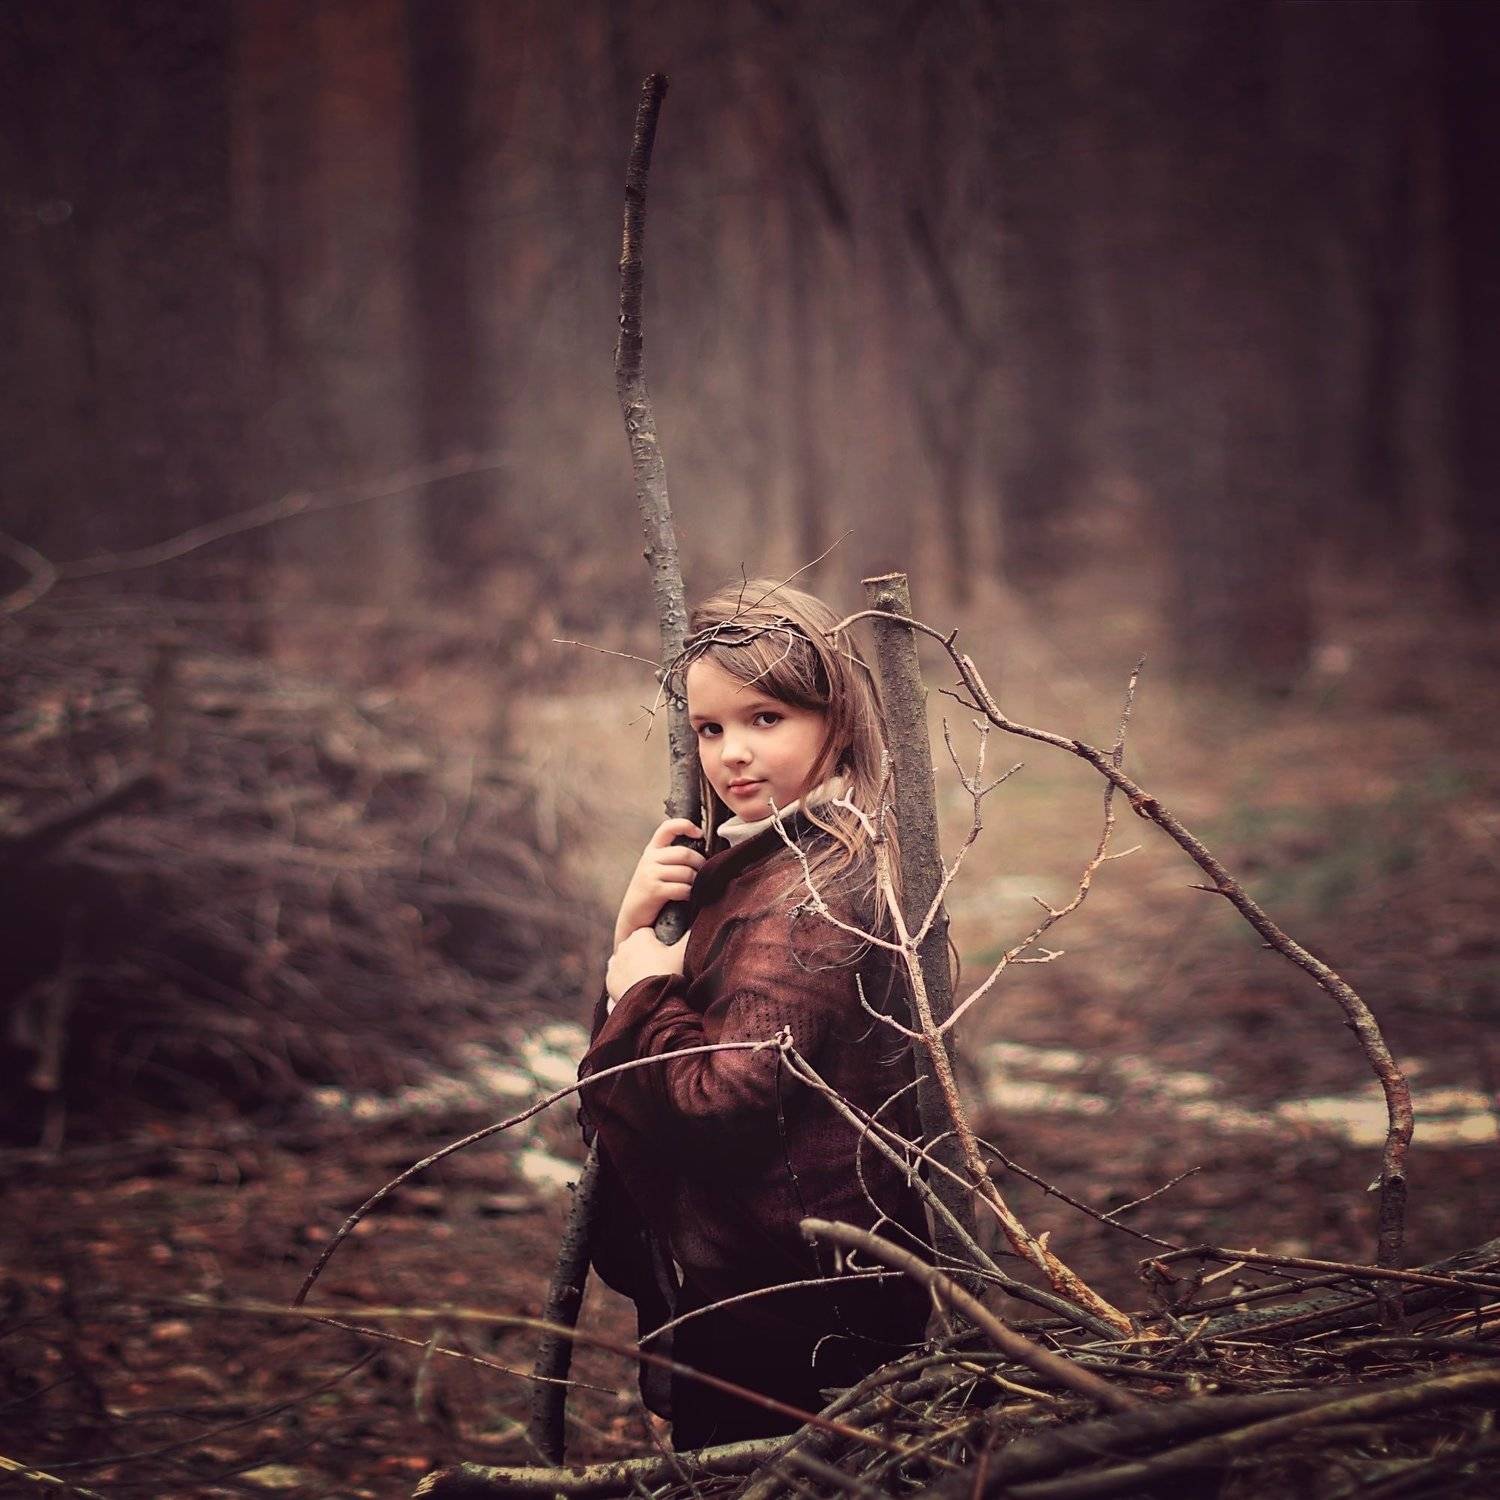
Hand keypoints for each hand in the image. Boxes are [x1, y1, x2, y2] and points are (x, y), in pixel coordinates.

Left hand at [606, 927, 688, 1004]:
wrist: (652, 1004)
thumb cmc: (668, 974)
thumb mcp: (683, 952)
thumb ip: (692, 933)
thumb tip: (702, 920)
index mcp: (640, 935)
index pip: (651, 933)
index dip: (661, 944)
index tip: (668, 956)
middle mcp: (623, 946)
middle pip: (638, 947)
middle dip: (647, 955)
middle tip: (662, 969)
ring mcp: (615, 964)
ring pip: (627, 961)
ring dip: (636, 967)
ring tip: (650, 979)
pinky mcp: (610, 981)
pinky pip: (619, 977)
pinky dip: (627, 981)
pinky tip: (638, 987)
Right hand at [613, 818, 704, 948]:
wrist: (633, 917)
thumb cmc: (651, 894)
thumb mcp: (656, 870)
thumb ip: (672, 859)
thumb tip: (703, 853)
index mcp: (651, 850)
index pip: (667, 828)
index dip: (685, 825)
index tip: (699, 833)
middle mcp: (649, 859)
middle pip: (684, 853)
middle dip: (700, 864)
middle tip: (704, 874)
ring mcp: (650, 874)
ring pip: (686, 872)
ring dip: (696, 882)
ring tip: (696, 888)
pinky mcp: (653, 890)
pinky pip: (681, 888)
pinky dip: (689, 894)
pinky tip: (688, 898)